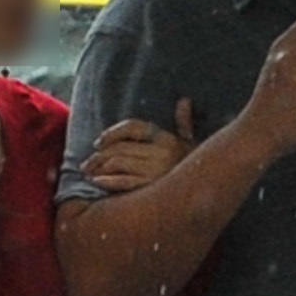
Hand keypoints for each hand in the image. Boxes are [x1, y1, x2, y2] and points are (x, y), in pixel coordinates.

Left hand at [79, 97, 197, 192]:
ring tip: (90, 173)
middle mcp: (161, 153)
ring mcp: (156, 171)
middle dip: (99, 155)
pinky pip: (123, 182)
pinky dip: (108, 181)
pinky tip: (98, 182)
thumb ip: (185, 123)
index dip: (113, 133)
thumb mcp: (193, 144)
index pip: (133, 127)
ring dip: (100, 167)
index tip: (99, 142)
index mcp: (168, 139)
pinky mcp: (151, 189)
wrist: (209, 194)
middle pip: (120, 147)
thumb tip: (184, 100)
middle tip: (86, 163)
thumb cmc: (196, 169)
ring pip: (118, 163)